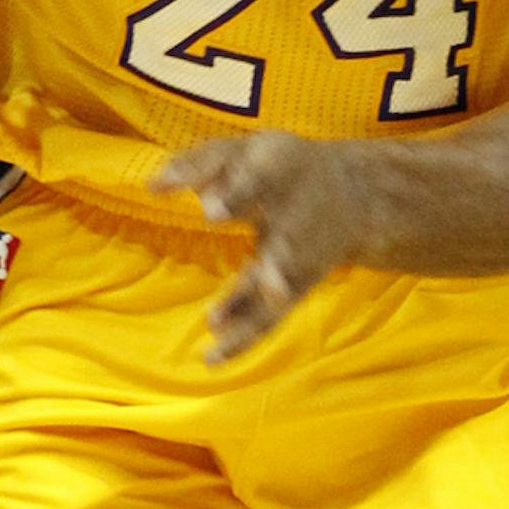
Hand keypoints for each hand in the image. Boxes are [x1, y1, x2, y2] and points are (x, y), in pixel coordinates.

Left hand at [150, 131, 374, 360]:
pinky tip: (212, 357)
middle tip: (230, 273)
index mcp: (284, 174)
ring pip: (278, 287)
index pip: (260, 183)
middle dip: (266, 264)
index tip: (211, 211)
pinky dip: (244, 338)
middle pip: (285, 244)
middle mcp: (298, 219)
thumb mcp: (243, 151)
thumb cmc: (281, 166)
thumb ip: (197, 164)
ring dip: (250, 307)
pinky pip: (271, 317)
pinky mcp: (298, 288)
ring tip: (213, 324)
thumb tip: (151, 186)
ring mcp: (301, 258)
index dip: (237, 197)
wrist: (356, 193)